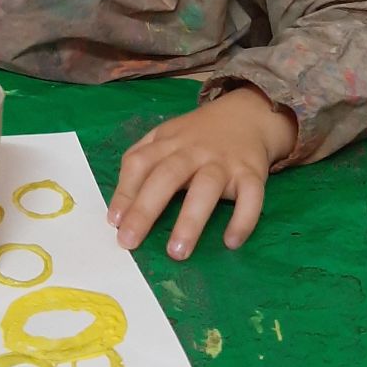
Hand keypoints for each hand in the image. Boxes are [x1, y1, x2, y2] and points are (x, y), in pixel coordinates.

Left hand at [107, 86, 296, 260]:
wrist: (247, 114)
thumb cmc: (198, 136)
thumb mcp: (166, 137)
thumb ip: (141, 161)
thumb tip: (118, 207)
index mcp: (168, 142)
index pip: (139, 162)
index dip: (124, 191)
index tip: (114, 222)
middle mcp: (193, 151)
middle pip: (167, 176)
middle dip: (146, 209)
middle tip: (130, 241)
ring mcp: (223, 162)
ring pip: (206, 188)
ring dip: (190, 220)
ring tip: (177, 251)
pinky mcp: (252, 173)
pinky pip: (251, 196)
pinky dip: (243, 219)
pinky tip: (231, 242)